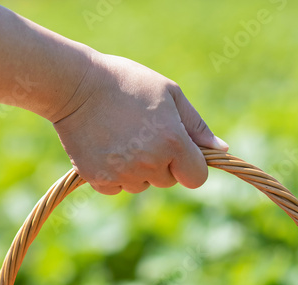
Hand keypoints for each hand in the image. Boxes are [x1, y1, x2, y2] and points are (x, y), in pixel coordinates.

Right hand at [50, 53, 227, 194]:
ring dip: (137, 170)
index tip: (180, 151)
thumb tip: (221, 150)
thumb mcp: (169, 94)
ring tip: (122, 138)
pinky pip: (116, 188)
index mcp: (173, 142)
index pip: (196, 178)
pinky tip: (106, 147)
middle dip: (162, 164)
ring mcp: (122, 174)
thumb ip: (196, 125)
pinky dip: (113, 174)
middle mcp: (149, 163)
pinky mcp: (98, 179)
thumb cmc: (127, 83)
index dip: (191, 165)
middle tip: (143, 134)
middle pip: (167, 181)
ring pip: (140, 186)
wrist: (75, 86)